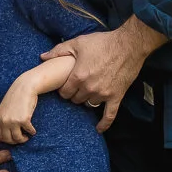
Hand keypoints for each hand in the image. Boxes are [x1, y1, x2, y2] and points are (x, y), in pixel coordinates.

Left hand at [0, 84, 37, 145]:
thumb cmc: (17, 96)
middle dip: (15, 142)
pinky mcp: (24, 120)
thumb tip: (6, 134)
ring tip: (27, 136)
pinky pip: (29, 131)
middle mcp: (3, 121)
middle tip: (21, 139)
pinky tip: (33, 130)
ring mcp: (13, 121)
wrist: (25, 86)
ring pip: (18, 138)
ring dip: (24, 139)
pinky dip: (32, 132)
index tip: (13, 138)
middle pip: (8, 139)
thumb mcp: (5, 108)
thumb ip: (3, 119)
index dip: (7, 139)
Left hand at [42, 19, 164, 130]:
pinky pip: (109, 115)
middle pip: (75, 100)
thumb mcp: (78, 42)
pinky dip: (104, 124)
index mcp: (78, 76)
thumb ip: (59, 51)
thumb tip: (43, 57)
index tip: (66, 85)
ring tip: (88, 92)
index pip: (64, 93)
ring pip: (89, 105)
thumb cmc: (102, 42)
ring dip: (87, 100)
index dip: (64, 89)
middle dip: (74, 94)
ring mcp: (103, 94)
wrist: (128, 44)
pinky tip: (98, 129)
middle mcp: (89, 87)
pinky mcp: (116, 96)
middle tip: (77, 87)